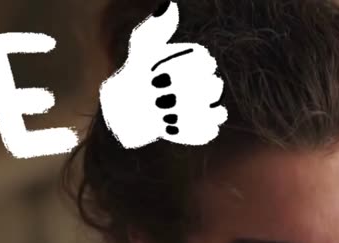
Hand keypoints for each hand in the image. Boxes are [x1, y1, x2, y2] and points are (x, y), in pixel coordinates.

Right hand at [99, 1, 227, 147]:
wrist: (123, 110)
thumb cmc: (137, 72)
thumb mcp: (142, 46)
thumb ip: (158, 26)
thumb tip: (171, 5)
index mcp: (163, 68)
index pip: (202, 63)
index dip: (206, 63)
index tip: (206, 63)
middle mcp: (168, 92)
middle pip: (211, 87)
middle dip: (213, 85)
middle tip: (210, 85)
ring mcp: (172, 114)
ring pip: (210, 110)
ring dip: (216, 107)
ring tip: (213, 104)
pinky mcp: (177, 133)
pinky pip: (205, 131)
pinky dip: (211, 126)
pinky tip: (208, 120)